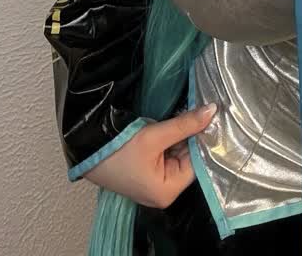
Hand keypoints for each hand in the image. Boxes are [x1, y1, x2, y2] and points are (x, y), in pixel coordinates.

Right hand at [83, 104, 217, 208]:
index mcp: (167, 192)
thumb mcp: (156, 135)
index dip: (204, 140)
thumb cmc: (119, 149)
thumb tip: (212, 111)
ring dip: (183, 134)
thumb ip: (186, 124)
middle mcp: (164, 191)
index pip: (197, 163)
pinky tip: (177, 120)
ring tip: (192, 111)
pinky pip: (168, 152)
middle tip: (204, 109)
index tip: (213, 117)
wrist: (87, 148)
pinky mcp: (149, 170)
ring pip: (179, 152)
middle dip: (194, 135)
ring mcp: (155, 181)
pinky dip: (172, 137)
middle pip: (189, 158)